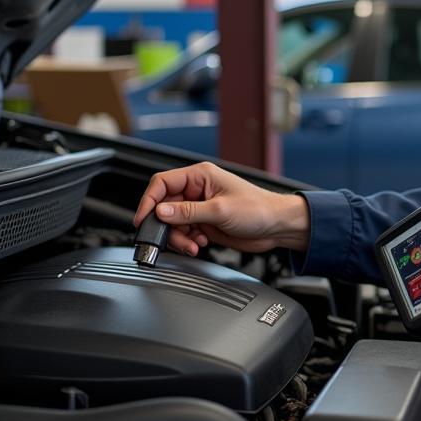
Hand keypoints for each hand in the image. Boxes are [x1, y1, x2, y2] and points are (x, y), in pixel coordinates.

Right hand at [133, 161, 309, 255]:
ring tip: (193, 244)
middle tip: (173, 239)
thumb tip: (161, 212)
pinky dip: (187, 241)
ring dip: (179, 237)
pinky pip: (185, 232)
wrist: (277, 227)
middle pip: (165, 206)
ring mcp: (200, 207)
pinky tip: (199, 244)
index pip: (162, 183)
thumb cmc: (258, 209)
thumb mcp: (220, 210)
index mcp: (200, 176)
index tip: (144, 219)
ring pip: (173, 223)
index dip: (149, 201)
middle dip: (167, 225)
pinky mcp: (205, 223)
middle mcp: (197, 190)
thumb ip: (188, 212)